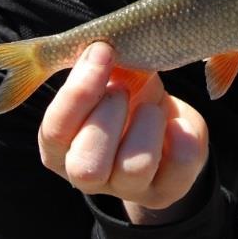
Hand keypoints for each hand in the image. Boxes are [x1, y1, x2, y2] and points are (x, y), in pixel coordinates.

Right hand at [38, 42, 208, 222]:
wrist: (162, 122)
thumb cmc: (126, 92)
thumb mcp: (109, 75)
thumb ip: (99, 65)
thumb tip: (102, 48)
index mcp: (62, 147)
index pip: (55, 131)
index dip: (78, 91)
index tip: (102, 50)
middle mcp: (89, 176)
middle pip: (86, 167)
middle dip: (109, 114)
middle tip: (123, 88)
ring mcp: (128, 189)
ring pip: (135, 167)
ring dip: (147, 124)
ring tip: (151, 106)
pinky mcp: (166, 190)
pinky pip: (179, 167)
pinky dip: (182, 136)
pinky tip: (175, 122)